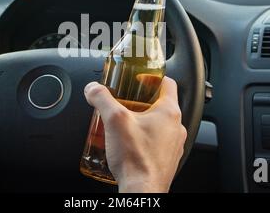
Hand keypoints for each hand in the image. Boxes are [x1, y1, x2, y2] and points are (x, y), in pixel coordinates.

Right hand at [84, 77, 186, 192]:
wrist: (142, 191)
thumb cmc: (136, 159)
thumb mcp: (114, 120)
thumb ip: (102, 99)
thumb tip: (93, 89)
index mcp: (169, 112)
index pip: (168, 83)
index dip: (153, 77)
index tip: (139, 78)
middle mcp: (176, 127)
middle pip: (161, 104)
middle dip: (141, 100)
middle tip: (125, 101)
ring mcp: (173, 144)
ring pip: (159, 124)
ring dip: (143, 120)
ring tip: (124, 122)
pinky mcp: (166, 159)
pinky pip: (157, 141)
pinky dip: (144, 137)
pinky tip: (128, 142)